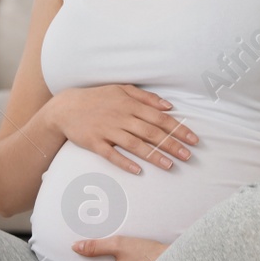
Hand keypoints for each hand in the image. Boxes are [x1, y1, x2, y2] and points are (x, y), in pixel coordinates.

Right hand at [47, 85, 197, 174]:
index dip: (178, 128)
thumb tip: (169, 106)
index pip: (160, 117)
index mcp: (130, 104)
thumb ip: (146, 97)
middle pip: (151, 132)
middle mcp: (121, 117)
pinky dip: (124, 162)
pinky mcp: (94, 143)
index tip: (193, 139)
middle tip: (188, 156)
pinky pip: (111, 154)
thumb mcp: (122, 90)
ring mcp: (107, 130)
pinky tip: (137, 171)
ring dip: (153, 155)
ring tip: (170, 165)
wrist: (66, 107)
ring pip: (134, 144)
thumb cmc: (98, 98)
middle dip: (171, 144)